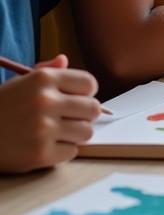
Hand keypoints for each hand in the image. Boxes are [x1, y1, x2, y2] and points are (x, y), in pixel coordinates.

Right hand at [0, 57, 101, 173]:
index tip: (78, 99)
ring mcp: (43, 129)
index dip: (86, 93)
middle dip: (84, 115)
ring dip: (75, 134)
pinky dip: (62, 151)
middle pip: (93, 109)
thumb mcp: (19, 83)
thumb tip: (65, 60)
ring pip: (86, 132)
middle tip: (71, 119)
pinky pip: (71, 152)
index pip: (90, 84)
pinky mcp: (39, 154)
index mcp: (43, 79)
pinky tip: (47, 146)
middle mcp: (46, 101)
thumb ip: (46, 71)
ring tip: (58, 133)